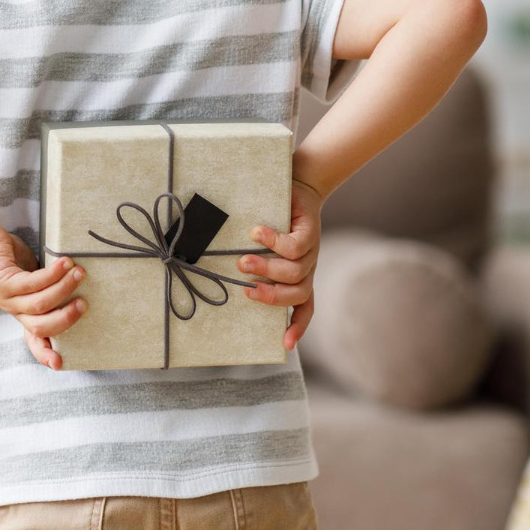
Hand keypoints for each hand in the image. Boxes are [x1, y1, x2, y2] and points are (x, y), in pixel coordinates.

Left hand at [0, 223, 87, 370]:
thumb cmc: (11, 259)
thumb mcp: (34, 276)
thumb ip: (51, 285)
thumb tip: (81, 281)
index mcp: (24, 314)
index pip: (34, 341)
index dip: (45, 356)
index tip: (59, 364)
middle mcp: (15, 311)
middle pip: (41, 327)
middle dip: (66, 318)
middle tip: (84, 303)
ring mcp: (7, 299)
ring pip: (39, 304)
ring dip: (64, 289)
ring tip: (79, 273)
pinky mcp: (3, 283)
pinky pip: (31, 283)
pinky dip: (52, 274)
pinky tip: (64, 263)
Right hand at [236, 176, 325, 350]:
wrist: (301, 184)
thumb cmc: (275, 217)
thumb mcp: (263, 245)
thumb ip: (249, 259)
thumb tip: (218, 269)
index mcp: (298, 276)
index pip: (304, 308)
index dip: (296, 327)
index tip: (284, 345)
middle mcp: (307, 268)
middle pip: (297, 295)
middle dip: (272, 297)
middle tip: (248, 290)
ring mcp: (311, 252)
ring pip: (293, 273)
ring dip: (266, 269)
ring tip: (243, 260)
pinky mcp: (310, 233)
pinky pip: (294, 246)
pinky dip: (273, 242)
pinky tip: (256, 232)